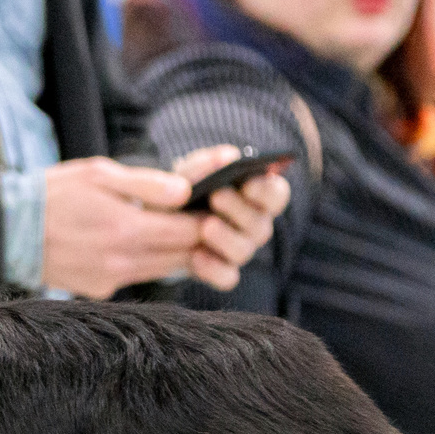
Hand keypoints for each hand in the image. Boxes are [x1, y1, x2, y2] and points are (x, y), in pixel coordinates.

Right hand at [39, 157, 202, 297]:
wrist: (7, 230)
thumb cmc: (52, 193)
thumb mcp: (99, 173)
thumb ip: (147, 184)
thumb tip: (186, 191)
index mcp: (126, 228)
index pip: (189, 232)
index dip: (207, 220)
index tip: (211, 207)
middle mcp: (123, 261)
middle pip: (183, 256)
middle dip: (196, 238)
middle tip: (199, 218)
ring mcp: (111, 279)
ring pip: (164, 270)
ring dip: (173, 251)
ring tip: (171, 228)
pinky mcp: (99, 290)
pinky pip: (137, 276)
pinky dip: (145, 261)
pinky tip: (134, 243)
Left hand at [170, 144, 292, 292]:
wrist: (157, 220)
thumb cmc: (183, 189)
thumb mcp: (190, 172)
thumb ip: (207, 163)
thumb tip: (230, 156)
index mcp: (256, 196)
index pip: (277, 194)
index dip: (267, 190)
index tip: (249, 183)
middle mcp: (254, 225)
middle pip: (262, 225)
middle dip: (239, 210)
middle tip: (217, 196)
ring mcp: (239, 250)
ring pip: (244, 250)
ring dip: (226, 238)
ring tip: (205, 226)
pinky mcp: (221, 271)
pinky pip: (227, 277)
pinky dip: (213, 268)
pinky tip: (196, 257)